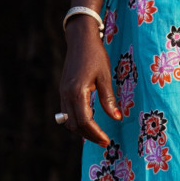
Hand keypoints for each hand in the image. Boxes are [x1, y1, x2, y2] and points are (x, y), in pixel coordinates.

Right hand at [59, 20, 119, 146]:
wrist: (80, 40)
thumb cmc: (95, 55)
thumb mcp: (106, 76)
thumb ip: (109, 99)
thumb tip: (116, 118)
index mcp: (77, 92)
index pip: (85, 121)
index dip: (96, 133)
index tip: (107, 141)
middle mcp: (66, 95)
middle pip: (75, 125)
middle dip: (89, 135)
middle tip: (104, 141)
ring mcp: (63, 93)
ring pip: (68, 121)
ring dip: (82, 130)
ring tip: (97, 134)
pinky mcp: (63, 91)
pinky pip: (67, 113)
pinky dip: (77, 121)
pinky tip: (90, 121)